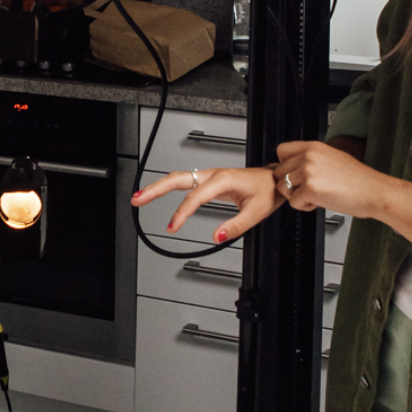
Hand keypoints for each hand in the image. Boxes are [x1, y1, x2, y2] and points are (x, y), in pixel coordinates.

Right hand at [131, 165, 283, 244]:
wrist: (274, 181)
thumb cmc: (267, 192)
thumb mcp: (256, 212)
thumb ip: (236, 226)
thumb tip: (217, 237)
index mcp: (222, 180)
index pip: (195, 197)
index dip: (181, 212)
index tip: (173, 227)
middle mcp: (213, 175)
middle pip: (177, 178)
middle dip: (155, 189)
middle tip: (137, 200)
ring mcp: (209, 175)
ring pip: (177, 177)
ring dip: (157, 186)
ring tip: (139, 197)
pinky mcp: (208, 179)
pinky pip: (184, 180)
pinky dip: (167, 186)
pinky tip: (158, 192)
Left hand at [275, 140, 386, 218]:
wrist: (376, 192)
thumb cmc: (359, 180)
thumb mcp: (334, 158)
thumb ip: (312, 159)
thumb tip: (295, 166)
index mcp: (314, 147)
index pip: (281, 150)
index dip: (285, 166)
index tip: (295, 174)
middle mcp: (309, 156)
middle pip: (279, 172)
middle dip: (291, 184)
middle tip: (309, 189)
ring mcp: (309, 171)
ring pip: (283, 187)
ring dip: (296, 196)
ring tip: (315, 196)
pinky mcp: (311, 189)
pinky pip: (293, 202)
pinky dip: (305, 207)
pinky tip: (321, 202)